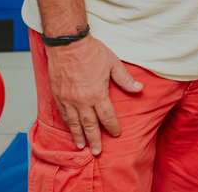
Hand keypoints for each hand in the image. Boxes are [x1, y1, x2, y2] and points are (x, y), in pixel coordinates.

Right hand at [46, 35, 142, 154]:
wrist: (67, 44)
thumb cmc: (91, 52)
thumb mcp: (113, 63)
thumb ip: (125, 79)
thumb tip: (139, 89)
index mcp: (97, 94)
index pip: (106, 117)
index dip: (112, 127)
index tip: (116, 134)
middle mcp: (82, 101)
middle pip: (90, 125)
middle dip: (95, 139)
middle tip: (97, 152)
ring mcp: (68, 100)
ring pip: (74, 123)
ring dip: (79, 136)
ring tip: (82, 146)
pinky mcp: (58, 96)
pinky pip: (63, 114)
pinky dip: (68, 124)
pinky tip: (71, 128)